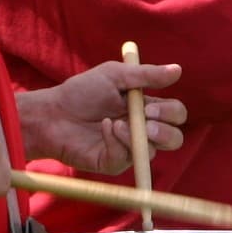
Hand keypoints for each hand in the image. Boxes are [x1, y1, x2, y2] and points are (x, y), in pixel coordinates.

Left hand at [17, 58, 187, 173]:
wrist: (53, 113)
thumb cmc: (81, 92)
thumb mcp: (114, 75)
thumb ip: (146, 75)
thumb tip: (178, 69)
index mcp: (146, 108)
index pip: (175, 114)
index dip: (170, 112)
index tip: (150, 107)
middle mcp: (142, 130)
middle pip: (174, 139)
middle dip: (165, 132)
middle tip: (145, 122)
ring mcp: (129, 149)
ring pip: (153, 152)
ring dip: (136, 136)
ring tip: (116, 123)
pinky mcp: (114, 162)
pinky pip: (127, 158)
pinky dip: (117, 141)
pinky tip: (103, 128)